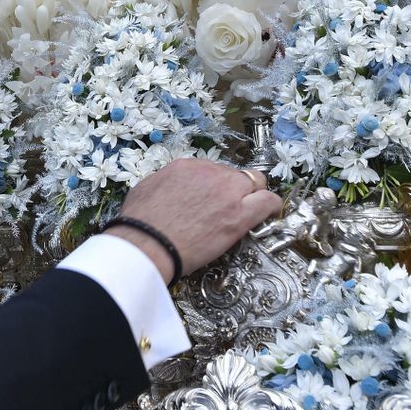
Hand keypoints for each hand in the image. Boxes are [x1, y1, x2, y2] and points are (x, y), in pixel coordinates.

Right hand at [106, 158, 281, 280]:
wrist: (147, 243)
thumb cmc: (140, 222)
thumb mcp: (147, 188)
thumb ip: (166, 181)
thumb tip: (173, 186)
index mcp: (187, 166)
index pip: (212, 169)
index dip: (214, 184)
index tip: (213, 196)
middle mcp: (210, 174)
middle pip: (236, 174)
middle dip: (235, 187)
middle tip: (230, 205)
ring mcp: (227, 193)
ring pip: (256, 183)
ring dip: (253, 194)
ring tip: (250, 210)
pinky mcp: (239, 216)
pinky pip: (267, 202)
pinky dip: (271, 206)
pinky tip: (269, 212)